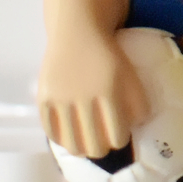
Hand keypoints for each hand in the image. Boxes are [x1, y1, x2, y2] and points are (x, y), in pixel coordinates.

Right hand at [37, 33, 147, 157]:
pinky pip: (51, 132)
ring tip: (86, 145)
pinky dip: (60, 139)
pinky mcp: (44, 99)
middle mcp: (83, 99)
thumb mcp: (130, 74)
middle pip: (94, 146)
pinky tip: (68, 139)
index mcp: (109, 93)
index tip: (119, 137)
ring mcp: (61, 100)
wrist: (77, 32)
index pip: (116, 136)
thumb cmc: (108, 55)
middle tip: (102, 143)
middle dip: (101, 148)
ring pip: (72, 144)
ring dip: (81, 149)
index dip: (120, 141)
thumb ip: (138, 102)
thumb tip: (137, 127)